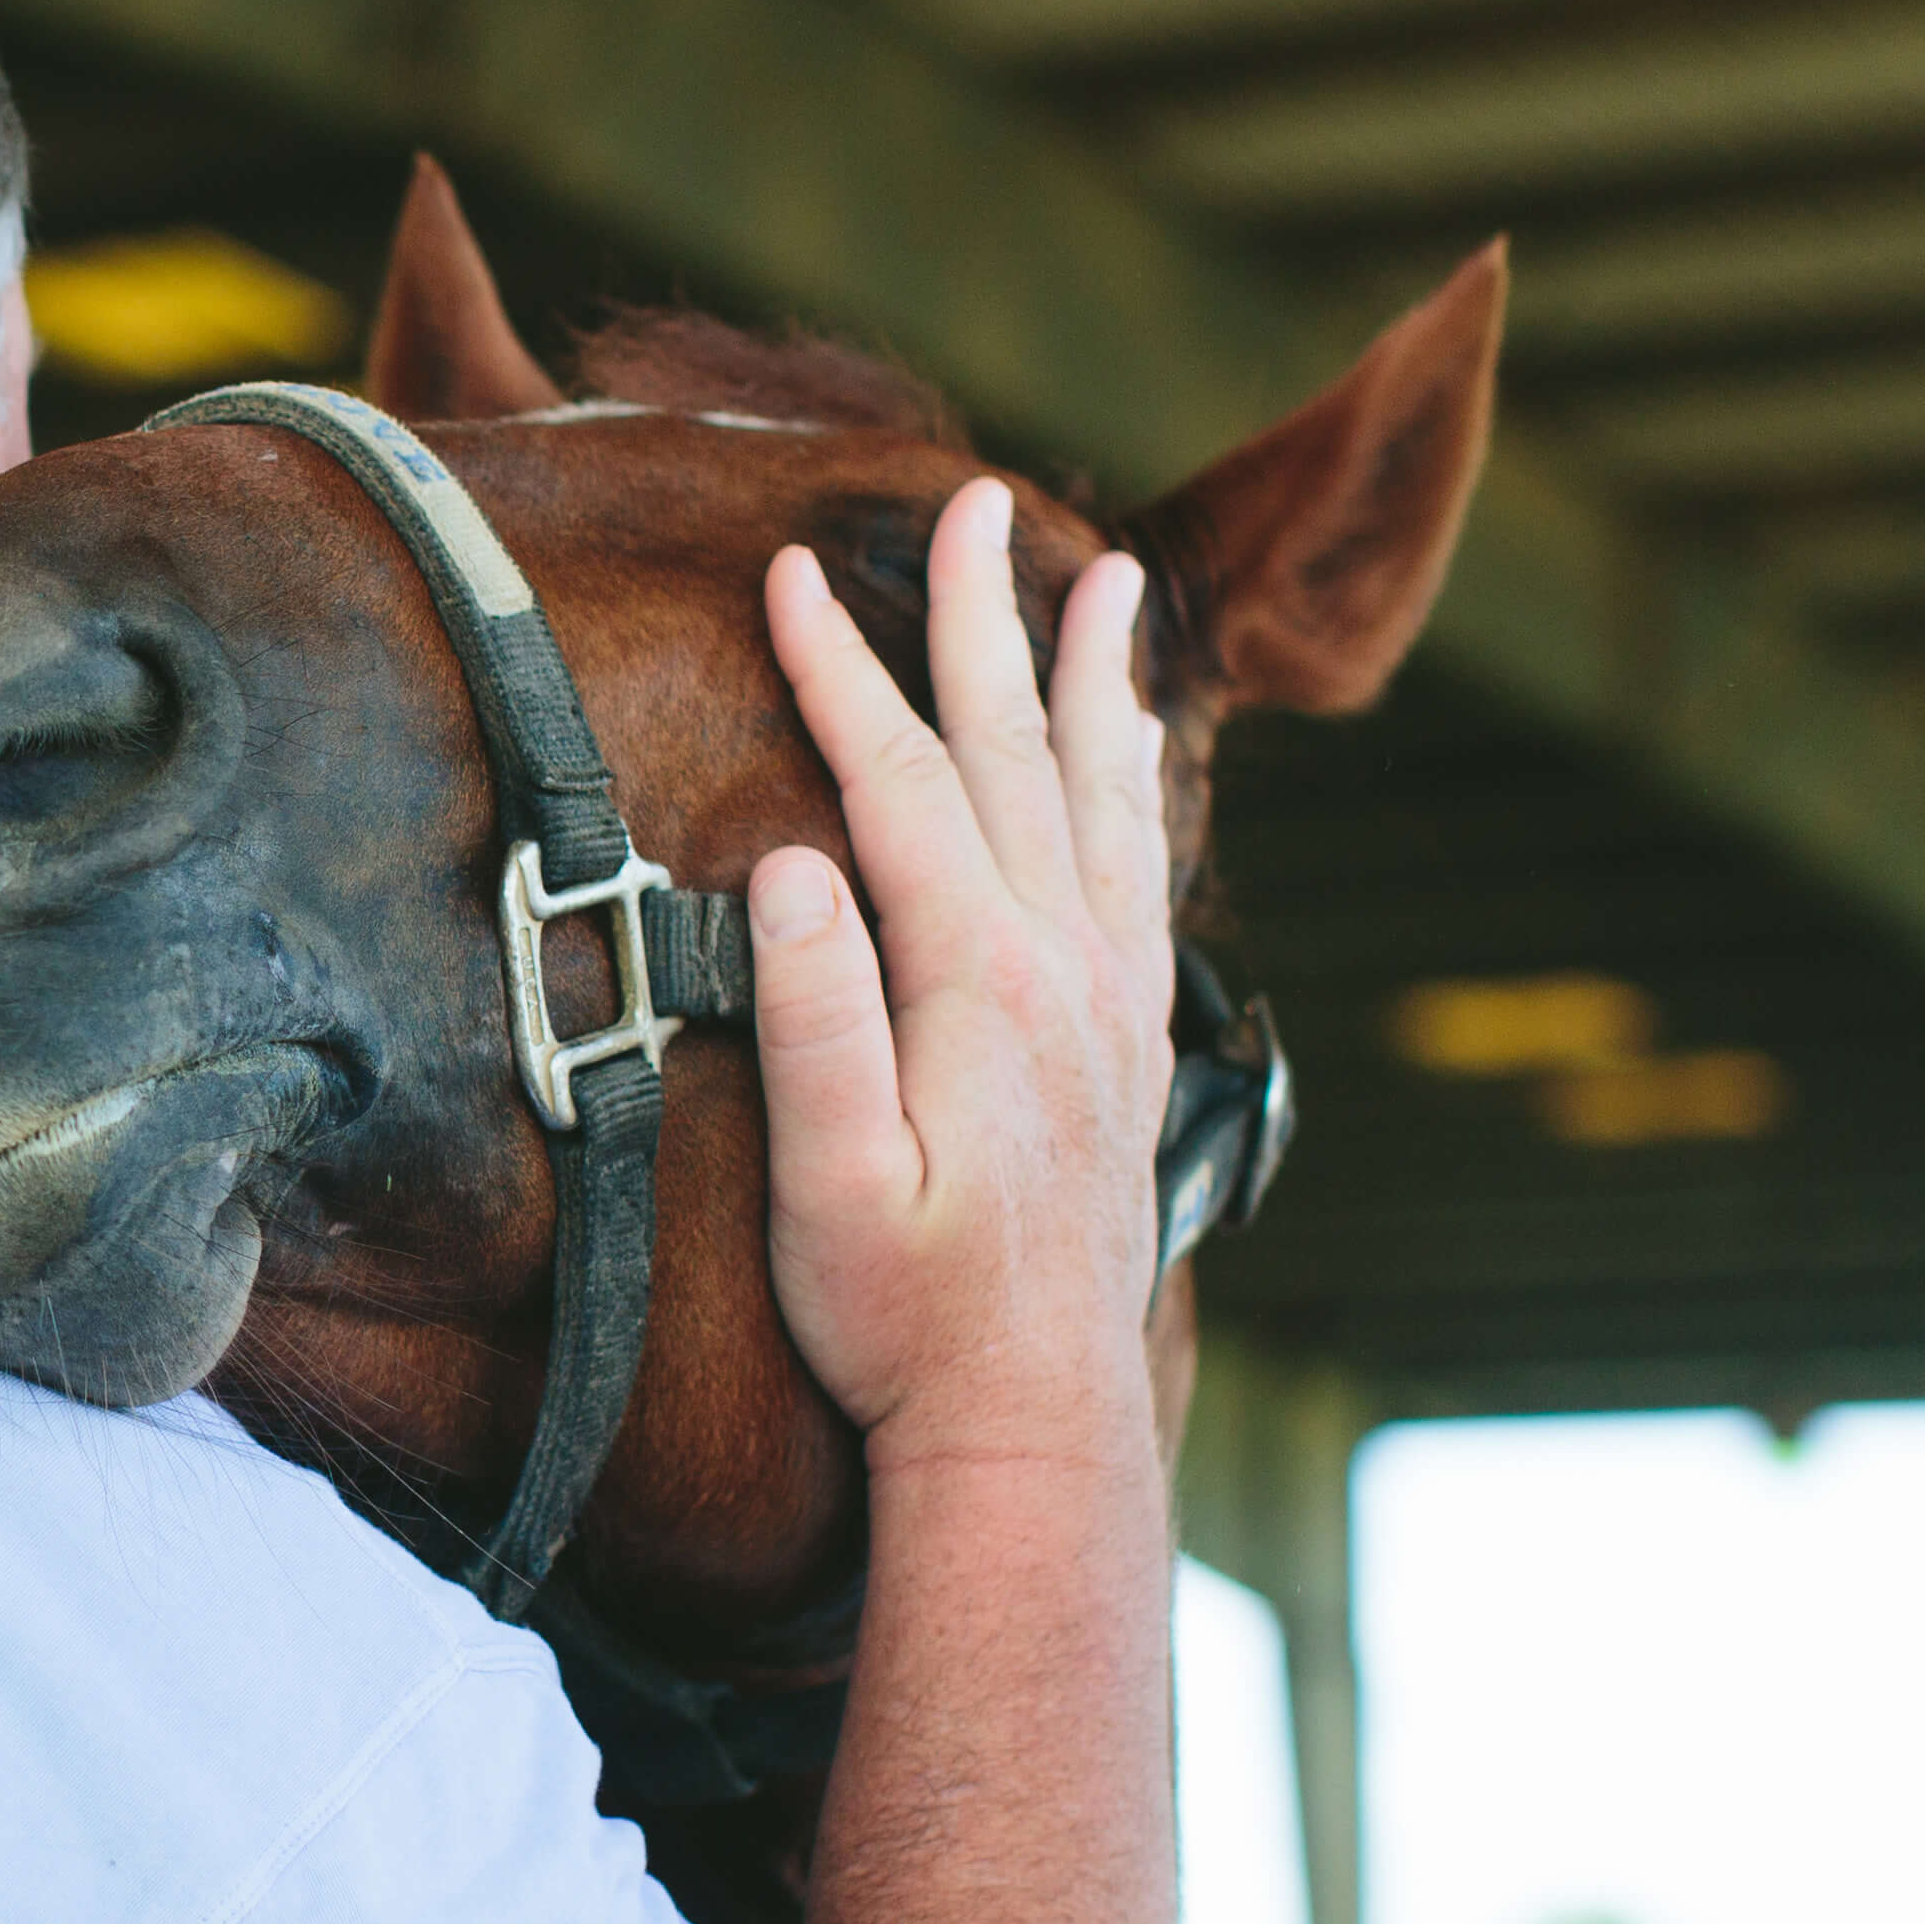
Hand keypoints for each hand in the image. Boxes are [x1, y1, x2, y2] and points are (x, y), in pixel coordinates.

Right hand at [743, 478, 1176, 1474]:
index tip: (789, 572)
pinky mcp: (1128, 1045)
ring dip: (1093, 679)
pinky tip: (1130, 757)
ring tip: (1106, 578)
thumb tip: (790, 868)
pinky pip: (1135, 868)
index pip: (903, 785)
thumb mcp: (830, 1184)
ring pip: (1103, 796)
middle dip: (982, 620)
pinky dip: (1130, 782)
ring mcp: (1110, 1003)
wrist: (1030, 1420)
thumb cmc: (902, 1316)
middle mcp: (1064, 968)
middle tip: (974, 503)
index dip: (843, 672)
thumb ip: (820, 1022)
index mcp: (980, 982)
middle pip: (1018, 753)